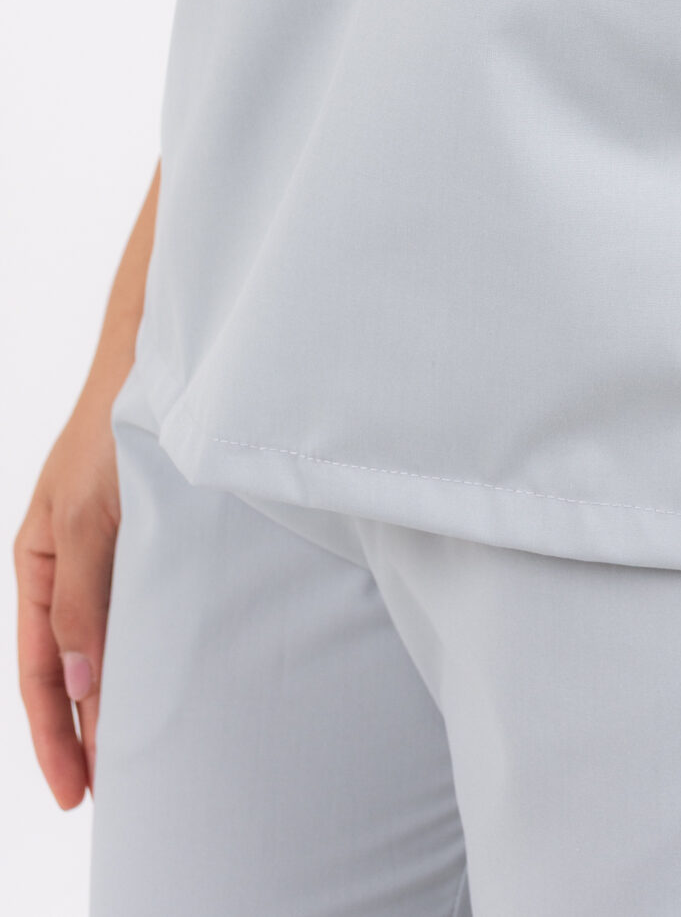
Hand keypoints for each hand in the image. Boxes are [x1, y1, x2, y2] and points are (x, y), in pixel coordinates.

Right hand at [14, 373, 123, 807]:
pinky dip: (145, 651)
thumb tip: (82, 687)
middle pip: (70, 666)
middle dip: (81, 730)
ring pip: (106, 643)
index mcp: (37, 563)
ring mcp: (109, 552)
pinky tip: (167, 678)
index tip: (75, 790)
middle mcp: (70, 564)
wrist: (160, 363)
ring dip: (116, 698)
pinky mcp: (150, 538)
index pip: (40, 668)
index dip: (53, 732)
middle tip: (107, 793)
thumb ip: (83, 600)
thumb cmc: (111, 429)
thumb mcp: (87, 517)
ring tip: (137, 753)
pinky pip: (140, 609)